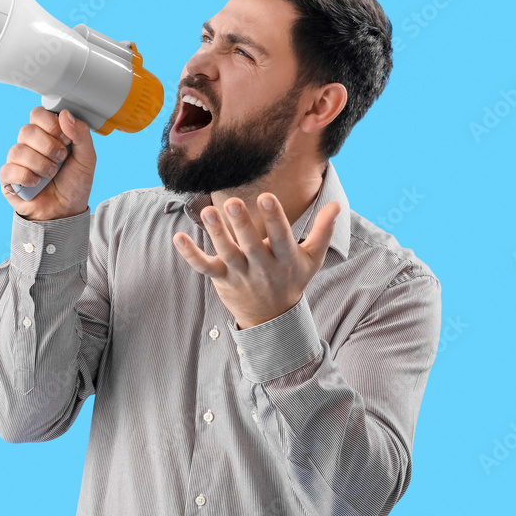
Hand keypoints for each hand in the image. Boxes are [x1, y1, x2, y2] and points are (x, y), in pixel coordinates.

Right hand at [0, 107, 95, 220]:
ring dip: (40, 164)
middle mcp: (28, 145)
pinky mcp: (8, 179)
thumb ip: (80, 134)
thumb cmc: (75, 184)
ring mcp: (16, 161)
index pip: (38, 114)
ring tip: (51, 174)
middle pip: (27, 130)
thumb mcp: (87, 158)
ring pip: (18, 150)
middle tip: (60, 159)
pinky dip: (26, 177)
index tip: (65, 139)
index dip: (51, 125)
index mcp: (46, 134)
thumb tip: (64, 114)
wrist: (67, 211)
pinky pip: (8, 170)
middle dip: (49, 147)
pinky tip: (36, 183)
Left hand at [171, 193, 339, 329]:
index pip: (281, 237)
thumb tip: (337, 205)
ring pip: (227, 254)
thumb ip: (323, 231)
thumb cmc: (292, 280)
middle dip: (241, 224)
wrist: (272, 319)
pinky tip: (178, 238)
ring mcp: (240, 274)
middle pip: (251, 245)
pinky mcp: (222, 279)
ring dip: (216, 233)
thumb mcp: (312, 259)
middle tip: (232, 201)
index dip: (274, 218)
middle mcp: (262, 267)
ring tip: (207, 211)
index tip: (266, 196)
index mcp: (285, 259)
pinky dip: (190, 254)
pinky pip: (204, 267)